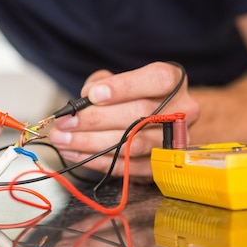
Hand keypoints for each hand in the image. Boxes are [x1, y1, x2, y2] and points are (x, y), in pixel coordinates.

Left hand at [48, 62, 198, 178]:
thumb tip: (85, 100)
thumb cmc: (132, 96)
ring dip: (91, 143)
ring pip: (133, 143)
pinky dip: (98, 161)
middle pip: (141, 114)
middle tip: (66, 122)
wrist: (154, 120)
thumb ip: (101, 83)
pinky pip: (129, 166)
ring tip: (63, 140)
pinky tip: (76, 153)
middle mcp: (182, 110)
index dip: (124, 87)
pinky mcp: (162, 165)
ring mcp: (175, 140)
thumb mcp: (116, 80)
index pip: (157, 80)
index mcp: (174, 80)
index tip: (93, 95)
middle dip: (96, 119)